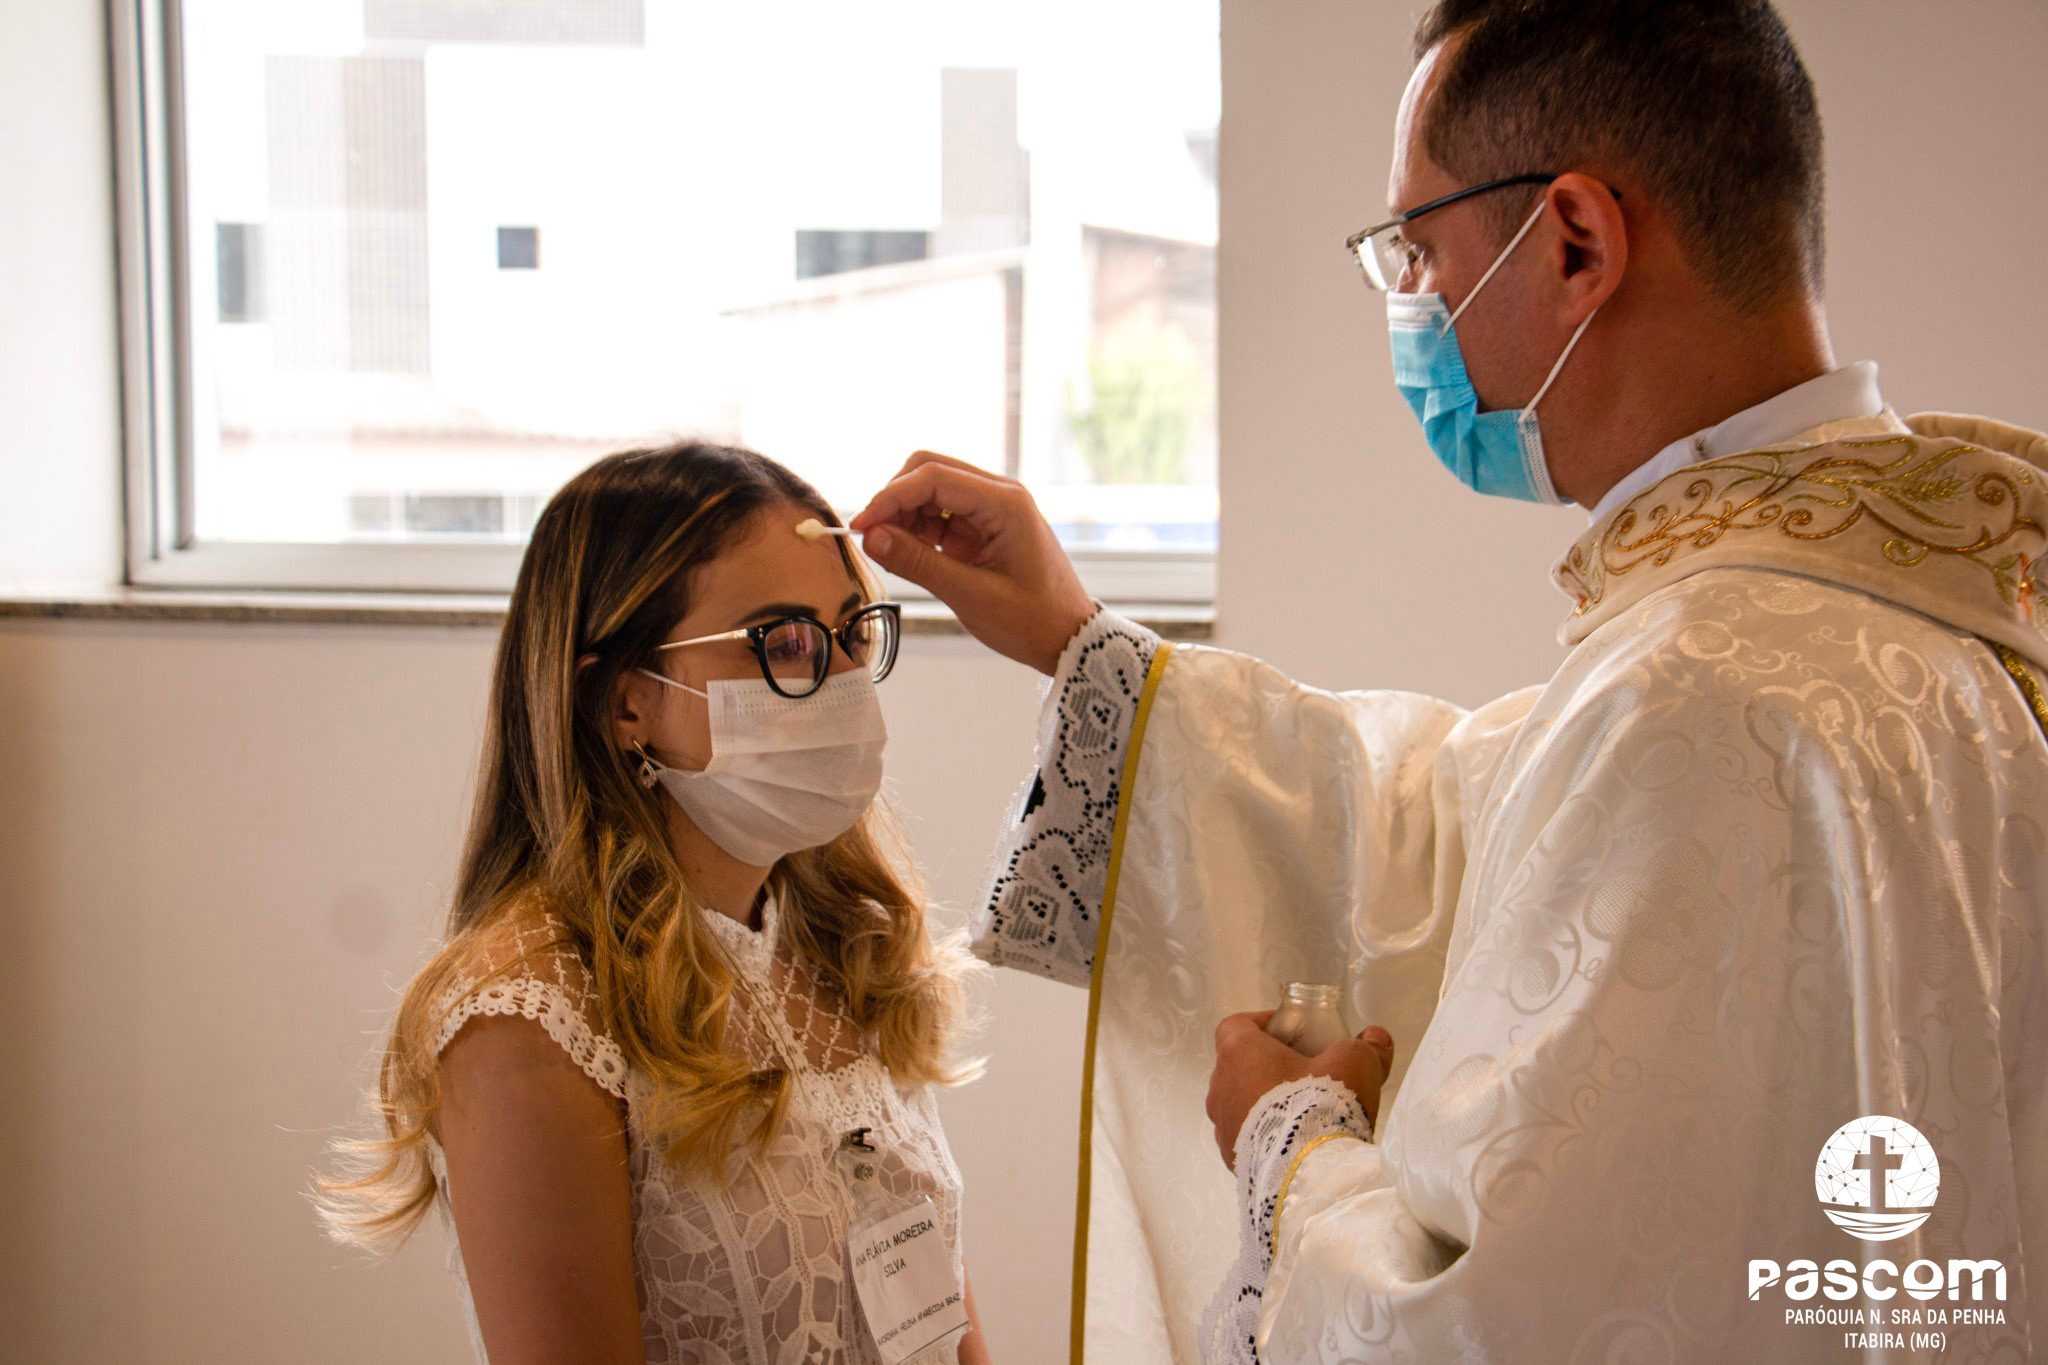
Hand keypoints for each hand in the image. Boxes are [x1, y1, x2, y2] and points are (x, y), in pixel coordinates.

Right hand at [848, 451, 1097, 674]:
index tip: (860, 526)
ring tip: (891, 551)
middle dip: (895, 499)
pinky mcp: (984, 527)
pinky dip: (918, 529)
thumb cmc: (1033, 620)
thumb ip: (919, 563)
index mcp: (1005, 503)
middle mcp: (999, 495)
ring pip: (931, 491)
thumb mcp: (971, 596)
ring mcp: (992, 509)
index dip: (890, 497)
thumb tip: (871, 537)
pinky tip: (908, 554)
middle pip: (930, 471)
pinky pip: (941, 514)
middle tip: (871, 537)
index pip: (933, 477)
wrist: (1068, 638)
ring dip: (904, 515)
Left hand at [1205, 1011, 1395, 1173]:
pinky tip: (1293, 1144)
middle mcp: (1220, 1087)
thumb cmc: (1320, 1106)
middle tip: (1302, 1073)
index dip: (1261, 1023)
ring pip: (1239, 1104)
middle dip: (1267, 1066)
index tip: (1288, 1031)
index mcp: (1239, 1053)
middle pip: (1238, 1066)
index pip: (1236, 1025)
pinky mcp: (1229, 1159)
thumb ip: (1366, 1046)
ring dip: (1263, 1103)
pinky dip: (1263, 1136)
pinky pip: (1244, 1139)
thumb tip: (1376, 1038)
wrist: (1307, 1172)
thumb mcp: (1354, 1065)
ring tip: (1299, 1112)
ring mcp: (1221, 1126)